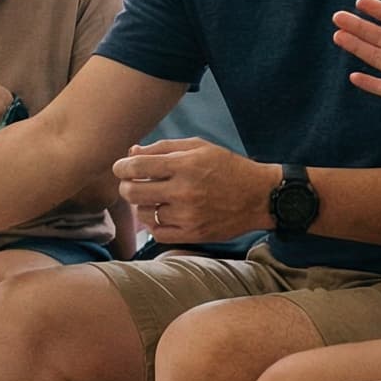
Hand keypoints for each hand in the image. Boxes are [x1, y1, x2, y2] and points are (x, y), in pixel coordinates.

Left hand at [111, 139, 275, 243]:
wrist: (259, 197)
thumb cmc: (227, 167)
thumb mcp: (199, 147)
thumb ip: (163, 147)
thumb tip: (131, 152)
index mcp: (185, 165)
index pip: (137, 167)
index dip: (121, 167)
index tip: (121, 168)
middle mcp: (184, 191)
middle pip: (133, 193)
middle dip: (126, 187)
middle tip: (132, 184)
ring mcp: (188, 215)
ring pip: (143, 214)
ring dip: (142, 205)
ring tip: (154, 198)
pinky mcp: (192, 234)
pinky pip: (157, 232)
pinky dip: (154, 223)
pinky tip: (163, 213)